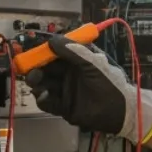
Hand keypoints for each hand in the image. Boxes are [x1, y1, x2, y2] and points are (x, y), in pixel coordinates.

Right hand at [23, 33, 151, 142]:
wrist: (121, 111)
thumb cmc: (110, 83)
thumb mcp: (93, 63)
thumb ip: (74, 51)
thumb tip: (53, 40)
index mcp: (76, 62)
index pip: (55, 55)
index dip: (43, 53)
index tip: (33, 53)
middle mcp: (69, 75)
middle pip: (46, 70)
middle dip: (36, 70)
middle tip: (30, 71)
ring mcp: (66, 92)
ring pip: (44, 86)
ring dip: (37, 84)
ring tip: (36, 84)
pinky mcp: (64, 108)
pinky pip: (48, 103)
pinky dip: (43, 100)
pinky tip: (43, 96)